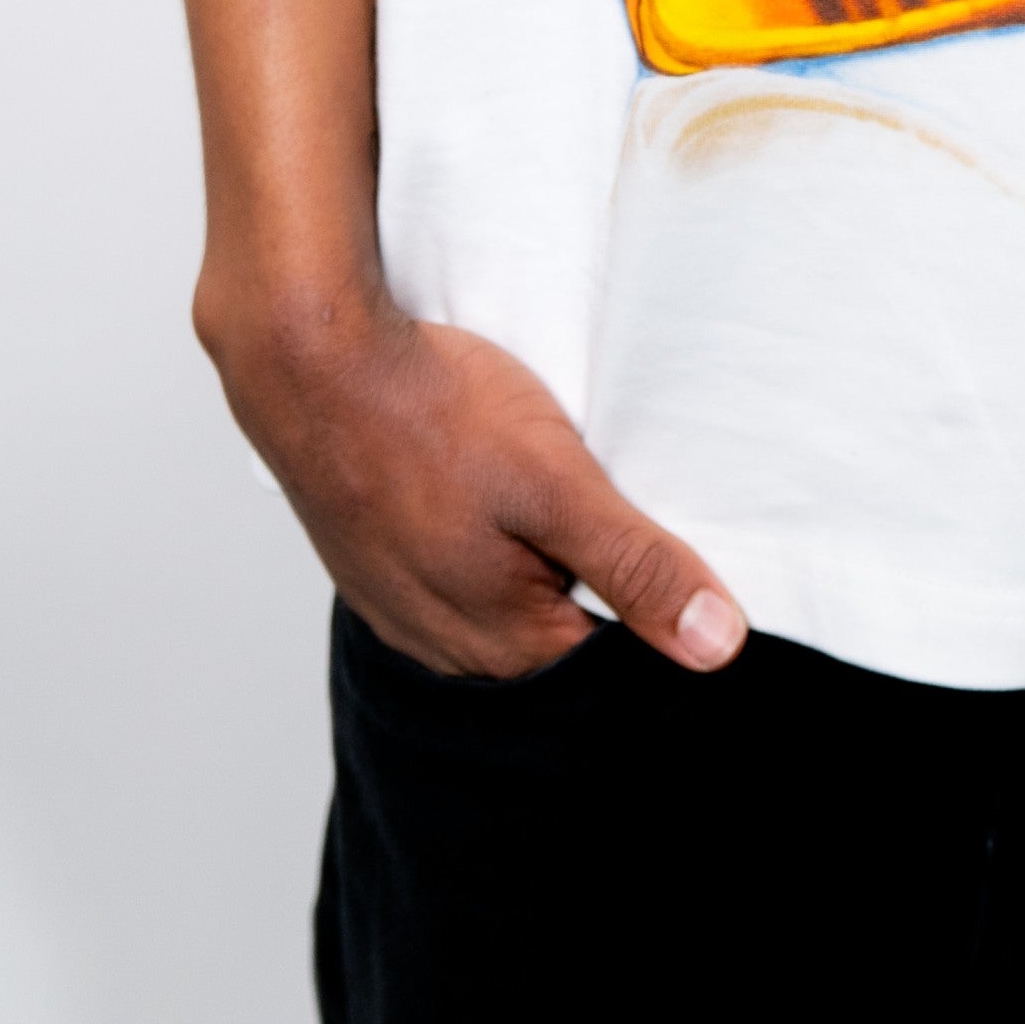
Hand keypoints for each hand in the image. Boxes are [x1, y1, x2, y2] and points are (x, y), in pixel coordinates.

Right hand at [202, 273, 747, 681]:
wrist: (305, 359)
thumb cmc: (428, 411)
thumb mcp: (556, 481)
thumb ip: (635, 564)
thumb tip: (719, 647)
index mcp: (503, 643)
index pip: (610, 663)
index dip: (652, 606)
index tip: (673, 546)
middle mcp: (445, 646)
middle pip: (553, 635)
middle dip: (592, 583)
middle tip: (610, 502)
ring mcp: (399, 607)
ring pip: (498, 604)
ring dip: (532, 560)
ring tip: (545, 489)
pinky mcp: (372, 564)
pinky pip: (449, 575)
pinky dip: (480, 542)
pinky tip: (483, 489)